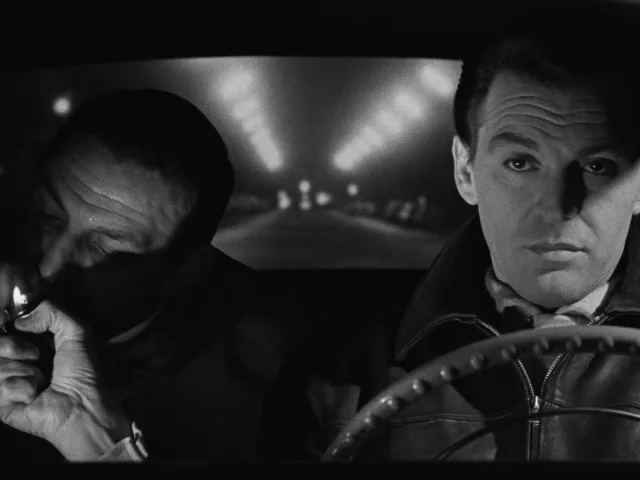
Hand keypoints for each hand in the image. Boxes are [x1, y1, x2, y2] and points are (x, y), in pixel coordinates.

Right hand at [0, 300, 132, 460]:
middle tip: (36, 356)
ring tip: (41, 380)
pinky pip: (0, 385)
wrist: (80, 407)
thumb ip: (52, 312)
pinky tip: (34, 395)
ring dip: (23, 370)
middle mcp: (18, 361)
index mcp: (33, 343)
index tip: (11, 324)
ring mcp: (8, 382)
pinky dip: (21, 388)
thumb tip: (20, 319)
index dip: (7, 325)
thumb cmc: (83, 371)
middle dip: (14, 346)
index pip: (6, 327)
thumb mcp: (77, 331)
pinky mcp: (2, 402)